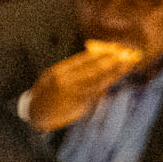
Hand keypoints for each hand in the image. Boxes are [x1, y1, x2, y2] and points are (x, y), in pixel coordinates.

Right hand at [23, 43, 140, 131]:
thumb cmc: (46, 92)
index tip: (115, 48)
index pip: (84, 60)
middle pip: (94, 69)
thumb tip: (96, 60)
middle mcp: (67, 82)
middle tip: (127, 54)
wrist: (35, 113)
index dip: (102, 54)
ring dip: (115, 72)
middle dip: (112, 61)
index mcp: (59, 72)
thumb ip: (73, 69)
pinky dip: (106, 84)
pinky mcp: (79, 106)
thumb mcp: (53, 75)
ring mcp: (73, 95)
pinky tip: (116, 77)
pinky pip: (96, 93)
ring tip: (128, 64)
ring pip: (98, 81)